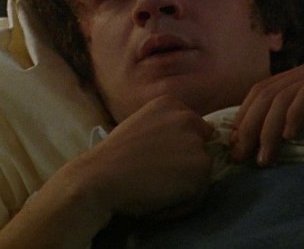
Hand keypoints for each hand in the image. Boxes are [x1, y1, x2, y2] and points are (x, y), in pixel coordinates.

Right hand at [0, 96, 213, 248]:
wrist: (100, 176)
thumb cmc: (113, 156)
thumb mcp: (140, 125)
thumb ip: (164, 128)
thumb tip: (180, 145)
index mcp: (170, 103)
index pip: (194, 128)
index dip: (179, 148)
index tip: (158, 159)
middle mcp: (187, 117)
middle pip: (202, 147)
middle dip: (186, 162)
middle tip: (158, 175)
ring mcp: (196, 142)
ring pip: (203, 170)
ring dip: (186, 182)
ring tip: (158, 188)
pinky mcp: (200, 168)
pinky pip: (201, 192)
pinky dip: (185, 200)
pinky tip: (162, 198)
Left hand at [230, 55, 303, 165]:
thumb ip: (294, 115)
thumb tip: (262, 142)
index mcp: (299, 75)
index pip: (260, 91)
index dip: (243, 116)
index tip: (235, 143)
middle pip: (265, 95)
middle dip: (248, 127)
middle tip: (240, 156)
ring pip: (282, 98)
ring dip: (268, 132)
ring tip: (264, 159)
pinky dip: (295, 116)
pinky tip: (289, 137)